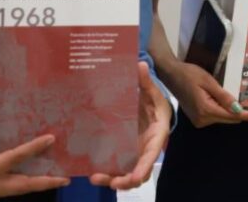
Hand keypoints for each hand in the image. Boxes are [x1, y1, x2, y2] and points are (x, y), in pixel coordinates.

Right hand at [0, 83, 68, 201]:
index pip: (15, 159)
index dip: (34, 148)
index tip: (51, 139)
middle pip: (24, 187)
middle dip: (46, 183)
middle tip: (66, 178)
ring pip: (15, 192)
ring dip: (33, 184)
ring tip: (53, 176)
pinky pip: (3, 194)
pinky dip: (16, 186)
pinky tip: (26, 178)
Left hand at [90, 62, 176, 189]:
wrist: (150, 109)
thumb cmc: (154, 102)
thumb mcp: (152, 92)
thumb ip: (145, 81)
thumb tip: (140, 65)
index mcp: (156, 137)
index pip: (151, 155)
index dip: (144, 168)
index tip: (135, 177)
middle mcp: (145, 150)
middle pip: (138, 173)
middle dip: (125, 181)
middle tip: (111, 182)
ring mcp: (134, 155)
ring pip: (126, 175)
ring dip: (112, 180)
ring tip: (95, 178)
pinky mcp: (123, 156)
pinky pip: (116, 169)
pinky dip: (106, 174)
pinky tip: (91, 172)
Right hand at [166, 61, 247, 127]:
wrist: (171, 75)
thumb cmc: (190, 74)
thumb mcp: (209, 81)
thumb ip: (224, 96)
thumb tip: (239, 109)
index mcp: (206, 110)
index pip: (233, 116)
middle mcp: (203, 119)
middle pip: (230, 119)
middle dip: (243, 113)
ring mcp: (199, 121)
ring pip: (223, 118)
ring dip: (233, 111)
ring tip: (246, 103)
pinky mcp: (198, 118)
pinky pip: (216, 116)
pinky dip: (224, 110)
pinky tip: (230, 103)